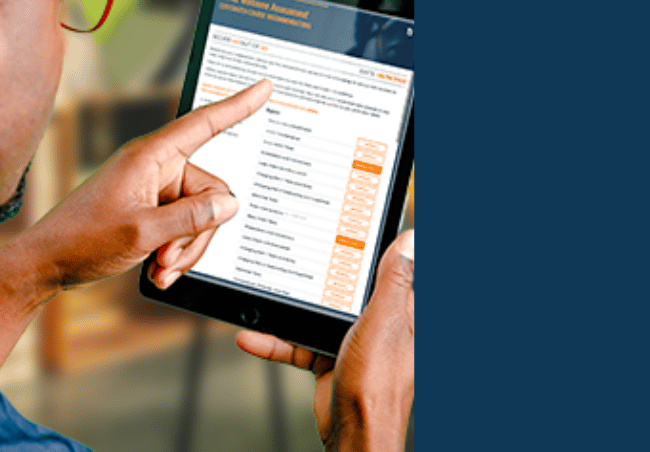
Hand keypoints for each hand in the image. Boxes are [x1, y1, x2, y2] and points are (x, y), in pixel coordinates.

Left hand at [20, 79, 272, 290]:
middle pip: (210, 193)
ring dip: (184, 249)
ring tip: (159, 268)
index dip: (237, 106)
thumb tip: (230, 204)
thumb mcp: (143, 232)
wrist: (48, 263)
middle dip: (197, 233)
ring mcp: (152, 191)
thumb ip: (191, 218)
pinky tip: (157, 271)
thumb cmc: (82, 240)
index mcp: (149, 157)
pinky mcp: (149, 211)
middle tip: (168, 258)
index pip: (202, 124)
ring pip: (199, 217)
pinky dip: (175, 253)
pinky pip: (182, 228)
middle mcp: (154, 168)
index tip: (264, 87)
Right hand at [235, 230, 414, 451]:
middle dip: (312, 282)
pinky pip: (297, 344)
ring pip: (313, 317)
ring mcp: (351, 343)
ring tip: (261, 304)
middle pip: (341, 291)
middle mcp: (377, 325)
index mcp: (399, 311)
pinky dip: (275, 342)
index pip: (384, 272)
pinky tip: (252, 337)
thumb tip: (410, 240)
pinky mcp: (328, 360)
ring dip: (285, 315)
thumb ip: (393, 280)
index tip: (340, 232)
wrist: (355, 431)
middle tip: (291, 263)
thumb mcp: (384, 320)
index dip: (365, 252)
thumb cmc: (378, 383)